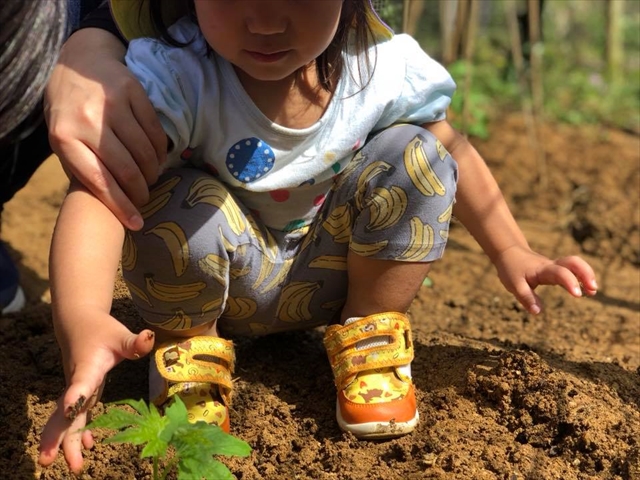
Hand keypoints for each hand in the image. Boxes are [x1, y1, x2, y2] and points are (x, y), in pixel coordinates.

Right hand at [38, 312, 154, 473]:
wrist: (79, 323)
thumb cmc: (99, 330)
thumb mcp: (119, 333)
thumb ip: (133, 341)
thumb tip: (149, 338)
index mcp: (86, 369)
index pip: (79, 385)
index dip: (75, 397)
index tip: (70, 410)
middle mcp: (77, 383)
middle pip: (64, 413)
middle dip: (58, 437)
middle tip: (50, 461)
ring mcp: (77, 390)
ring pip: (67, 420)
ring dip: (67, 442)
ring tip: (73, 466)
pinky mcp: (82, 392)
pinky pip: (77, 417)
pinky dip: (80, 432)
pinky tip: (89, 446)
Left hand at [45, 28, 165, 230]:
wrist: (79, 62)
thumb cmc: (71, 110)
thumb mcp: (65, 138)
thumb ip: (83, 164)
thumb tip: (113, 200)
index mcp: (64, 138)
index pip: (98, 181)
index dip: (120, 205)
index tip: (136, 223)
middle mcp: (87, 121)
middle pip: (125, 169)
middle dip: (140, 191)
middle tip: (145, 198)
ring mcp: (111, 104)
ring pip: (143, 152)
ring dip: (152, 172)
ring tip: (151, 178)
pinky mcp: (132, 91)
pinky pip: (154, 131)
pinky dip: (159, 150)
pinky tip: (157, 157)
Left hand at [493, 245, 597, 314]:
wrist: (509, 253)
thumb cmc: (511, 269)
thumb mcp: (514, 285)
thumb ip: (526, 298)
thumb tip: (538, 312)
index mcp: (542, 270)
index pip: (560, 273)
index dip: (570, 282)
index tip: (578, 295)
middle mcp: (551, 265)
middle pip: (573, 262)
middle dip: (586, 273)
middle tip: (593, 290)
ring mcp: (555, 265)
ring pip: (575, 263)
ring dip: (587, 275)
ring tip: (592, 292)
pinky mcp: (556, 268)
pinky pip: (572, 269)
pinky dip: (582, 277)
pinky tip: (586, 290)